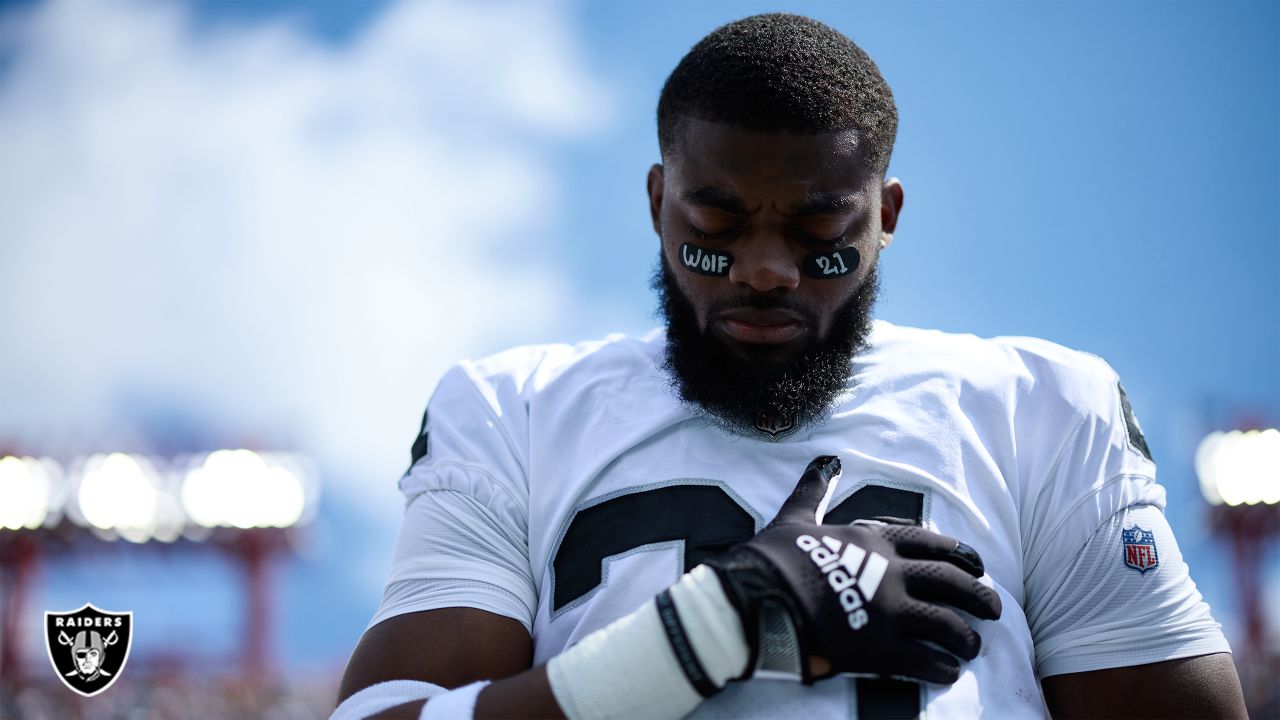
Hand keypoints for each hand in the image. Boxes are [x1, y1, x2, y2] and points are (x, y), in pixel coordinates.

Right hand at [703, 455, 1001, 684]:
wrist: (754, 598)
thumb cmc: (772, 558)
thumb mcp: (796, 517)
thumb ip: (815, 490)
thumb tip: (827, 460)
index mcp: (871, 541)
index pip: (927, 543)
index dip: (957, 553)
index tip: (978, 564)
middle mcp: (888, 573)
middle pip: (948, 582)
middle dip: (978, 595)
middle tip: (995, 609)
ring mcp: (886, 610)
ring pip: (944, 623)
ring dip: (964, 636)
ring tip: (973, 647)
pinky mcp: (876, 647)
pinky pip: (920, 660)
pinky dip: (940, 668)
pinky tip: (949, 674)